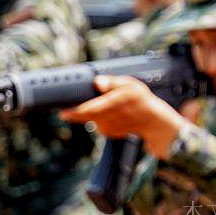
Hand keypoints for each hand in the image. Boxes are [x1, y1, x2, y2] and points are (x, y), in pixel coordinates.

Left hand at [61, 75, 188, 159]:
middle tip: (73, 105)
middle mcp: (108, 119)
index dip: (74, 112)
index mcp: (113, 104)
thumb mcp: (132, 85)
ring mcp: (107, 128)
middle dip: (77, 110)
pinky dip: (100, 117)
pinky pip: (97, 122)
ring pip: (91, 117)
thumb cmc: (142, 101)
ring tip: (109, 105)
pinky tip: (112, 113)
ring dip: (93, 111)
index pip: (89, 110)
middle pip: (85, 115)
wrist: (153, 122)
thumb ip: (113, 82)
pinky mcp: (107, 132)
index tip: (62, 113)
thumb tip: (97, 82)